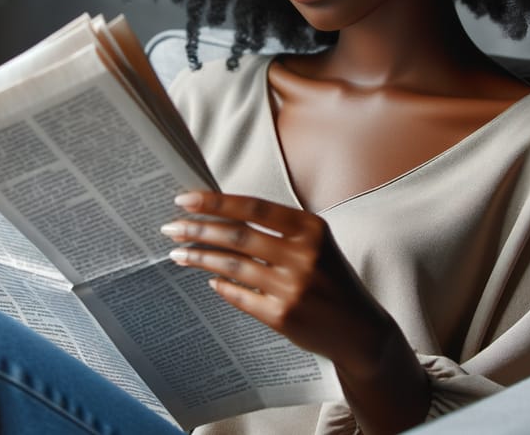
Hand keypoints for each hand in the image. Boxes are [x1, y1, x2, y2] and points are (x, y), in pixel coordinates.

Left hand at [161, 190, 391, 374]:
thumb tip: (224, 216)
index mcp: (310, 228)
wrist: (359, 329)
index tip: (185, 199)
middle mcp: (303, 254)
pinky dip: (221, 286)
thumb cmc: (331, 277)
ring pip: (232, 266)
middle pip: (237, 235)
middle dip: (198, 229)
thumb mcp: (315, 242)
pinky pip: (240, 296)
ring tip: (178, 253)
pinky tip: (209, 279)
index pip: (254, 207)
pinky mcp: (283, 316)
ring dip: (200, 257)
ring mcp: (292, 287)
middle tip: (170, 227)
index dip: (216, 201)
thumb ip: (279, 229)